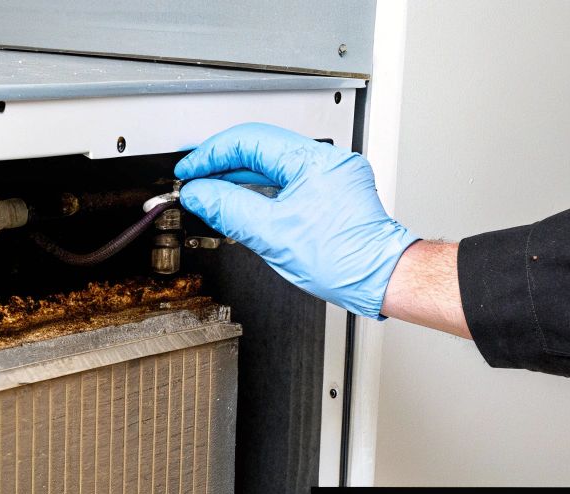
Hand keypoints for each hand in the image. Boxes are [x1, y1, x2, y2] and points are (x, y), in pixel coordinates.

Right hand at [176, 123, 417, 319]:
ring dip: (239, 177)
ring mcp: (329, 174)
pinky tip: (242, 201)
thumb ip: (229, 209)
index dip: (211, 154)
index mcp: (312, 160)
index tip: (190, 171)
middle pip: (259, 148)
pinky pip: (286, 180)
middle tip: (194, 178)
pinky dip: (260, 189)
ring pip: (272, 165)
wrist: (379, 278)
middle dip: (222, 164)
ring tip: (211, 191)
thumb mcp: (273, 235)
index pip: (248, 140)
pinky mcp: (330, 191)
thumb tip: (199, 194)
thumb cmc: (345, 259)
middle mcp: (325, 159)